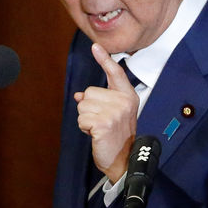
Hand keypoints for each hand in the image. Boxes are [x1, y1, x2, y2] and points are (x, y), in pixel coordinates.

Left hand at [74, 43, 138, 183]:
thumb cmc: (117, 136)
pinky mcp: (104, 123)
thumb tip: (79, 96)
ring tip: (100, 129)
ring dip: (86, 120)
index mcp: (128, 96)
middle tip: (103, 123)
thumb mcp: (113, 114)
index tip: (96, 47)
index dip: (104, 59)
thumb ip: (99, 100)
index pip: (115, 73)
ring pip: (82, 106)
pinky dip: (85, 128)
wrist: (123, 160)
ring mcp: (114, 112)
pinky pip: (81, 119)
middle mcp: (123, 101)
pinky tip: (97, 135)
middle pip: (88, 93)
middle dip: (89, 109)